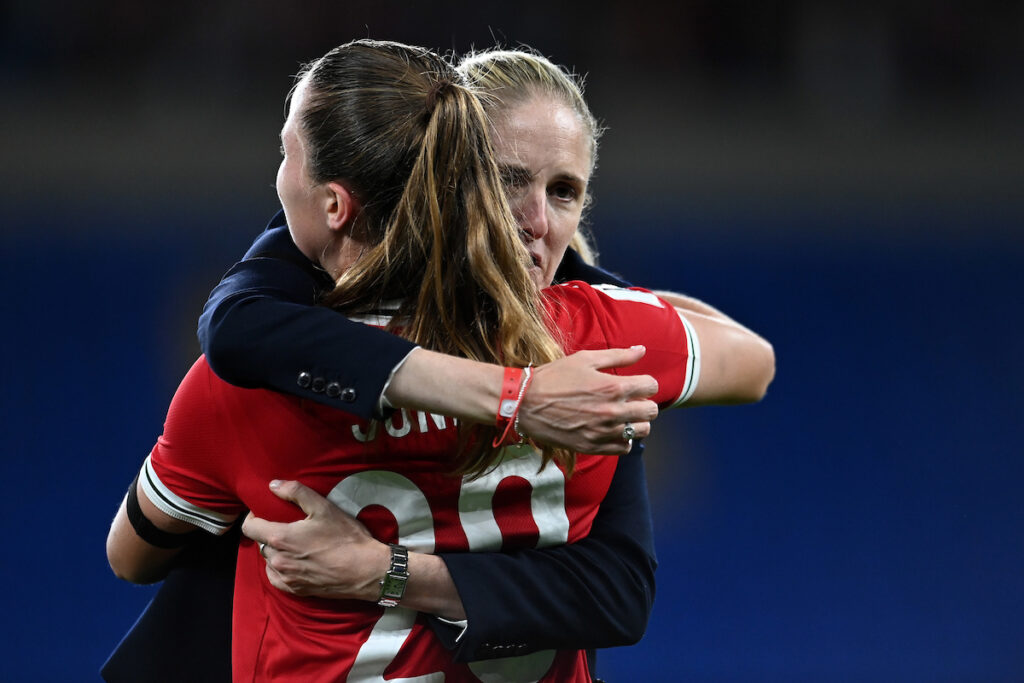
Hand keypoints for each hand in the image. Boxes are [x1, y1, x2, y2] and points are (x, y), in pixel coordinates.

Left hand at [241, 480, 389, 600]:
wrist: (365, 570)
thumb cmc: (345, 537)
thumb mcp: (323, 508)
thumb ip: (296, 492)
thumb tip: (272, 485)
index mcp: (280, 538)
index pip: (249, 528)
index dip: (253, 517)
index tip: (264, 511)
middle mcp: (278, 560)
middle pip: (261, 543)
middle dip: (269, 533)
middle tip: (287, 526)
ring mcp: (286, 577)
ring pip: (269, 560)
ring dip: (276, 551)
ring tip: (294, 544)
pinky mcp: (296, 590)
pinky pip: (276, 578)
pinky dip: (279, 569)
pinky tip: (293, 562)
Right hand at [517, 346, 658, 454]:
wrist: (524, 403)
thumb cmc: (554, 377)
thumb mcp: (585, 359)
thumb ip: (618, 355)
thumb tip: (641, 349)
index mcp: (613, 387)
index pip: (651, 386)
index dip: (645, 382)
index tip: (634, 383)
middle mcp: (613, 411)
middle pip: (651, 411)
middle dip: (644, 402)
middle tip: (630, 399)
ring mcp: (603, 432)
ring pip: (641, 431)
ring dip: (636, 422)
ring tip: (622, 415)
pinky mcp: (593, 447)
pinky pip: (624, 448)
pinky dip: (623, 439)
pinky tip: (612, 429)